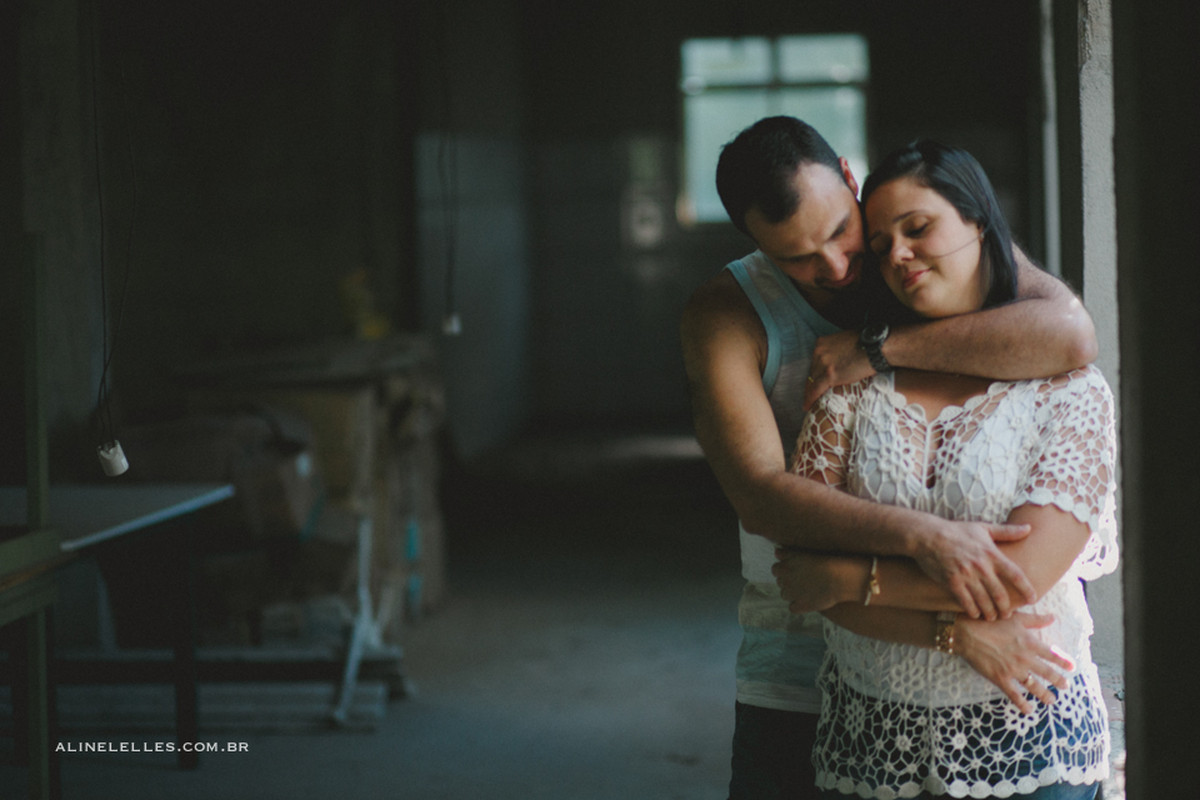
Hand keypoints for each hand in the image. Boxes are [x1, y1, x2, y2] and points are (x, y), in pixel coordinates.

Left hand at [772, 549, 861, 613]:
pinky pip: (792, 608)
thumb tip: (776, 552)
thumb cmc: (823, 563)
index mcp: (784, 568)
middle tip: (804, 580)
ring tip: (807, 590)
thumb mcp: (803, 554)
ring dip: (792, 594)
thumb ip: (787, 553)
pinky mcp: (801, 606)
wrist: (838, 578)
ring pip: (785, 595)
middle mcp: (785, 581)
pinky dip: (798, 605)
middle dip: (789, 582)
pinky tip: (808, 600)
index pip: (775, 570)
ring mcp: (792, 595)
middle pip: (781, 583)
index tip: (795, 571)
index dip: (785, 570)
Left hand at [804, 330, 874, 409]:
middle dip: (813, 382)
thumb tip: (839, 359)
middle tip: (813, 393)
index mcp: (822, 343)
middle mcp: (819, 352)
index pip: (814, 361)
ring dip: (811, 392)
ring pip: (812, 381)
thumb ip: (837, 350)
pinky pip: (816, 389)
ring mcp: (824, 363)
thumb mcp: (845, 341)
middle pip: (812, 371)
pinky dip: (810, 398)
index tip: (815, 380)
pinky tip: (807, 406)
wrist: (877, 347)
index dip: (815, 372)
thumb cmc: (867, 344)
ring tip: (809, 403)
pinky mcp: (830, 374)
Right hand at [914, 519, 1037, 620]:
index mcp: (991, 554)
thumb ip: (1007, 531)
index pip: (1015, 575)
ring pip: (984, 601)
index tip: (1032, 599)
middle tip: (1007, 614)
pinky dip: (972, 610)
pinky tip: (975, 614)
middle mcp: (981, 566)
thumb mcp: (983, 528)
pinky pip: (966, 602)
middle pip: (1000, 594)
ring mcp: (966, 575)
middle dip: (1006, 608)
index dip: (1026, 589)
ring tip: (992, 617)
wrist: (928, 535)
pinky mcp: (952, 582)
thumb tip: (1029, 528)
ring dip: (990, 613)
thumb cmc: (957, 531)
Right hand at [955, 612, 1074, 714]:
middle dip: (1058, 680)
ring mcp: (1013, 670)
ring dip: (1045, 694)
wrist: (967, 632)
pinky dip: (1022, 704)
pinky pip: (1014, 695)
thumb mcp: (1015, 617)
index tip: (1072, 667)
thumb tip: (1053, 617)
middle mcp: (1025, 658)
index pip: (1052, 655)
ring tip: (1051, 700)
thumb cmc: (990, 621)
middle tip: (1065, 686)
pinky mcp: (1000, 678)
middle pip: (1047, 673)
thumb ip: (1035, 620)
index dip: (1063, 662)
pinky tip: (1028, 710)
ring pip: (1034, 686)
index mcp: (1029, 642)